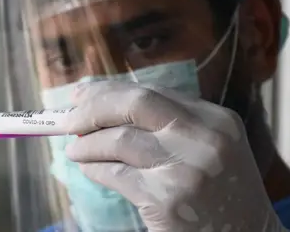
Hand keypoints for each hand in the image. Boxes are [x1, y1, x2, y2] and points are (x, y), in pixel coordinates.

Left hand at [65, 81, 285, 231]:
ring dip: (87, 143)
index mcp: (215, 119)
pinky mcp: (167, 199)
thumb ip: (165, 126)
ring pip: (119, 139)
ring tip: (74, 149)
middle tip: (69, 118)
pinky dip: (94, 168)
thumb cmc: (220, 192)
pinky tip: (88, 169)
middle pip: (135, 103)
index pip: (152, 91)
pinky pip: (115, 174)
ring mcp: (186, 168)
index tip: (82, 93)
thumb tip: (103, 107)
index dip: (110, 90)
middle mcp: (203, 138)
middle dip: (94, 107)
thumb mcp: (206, 148)